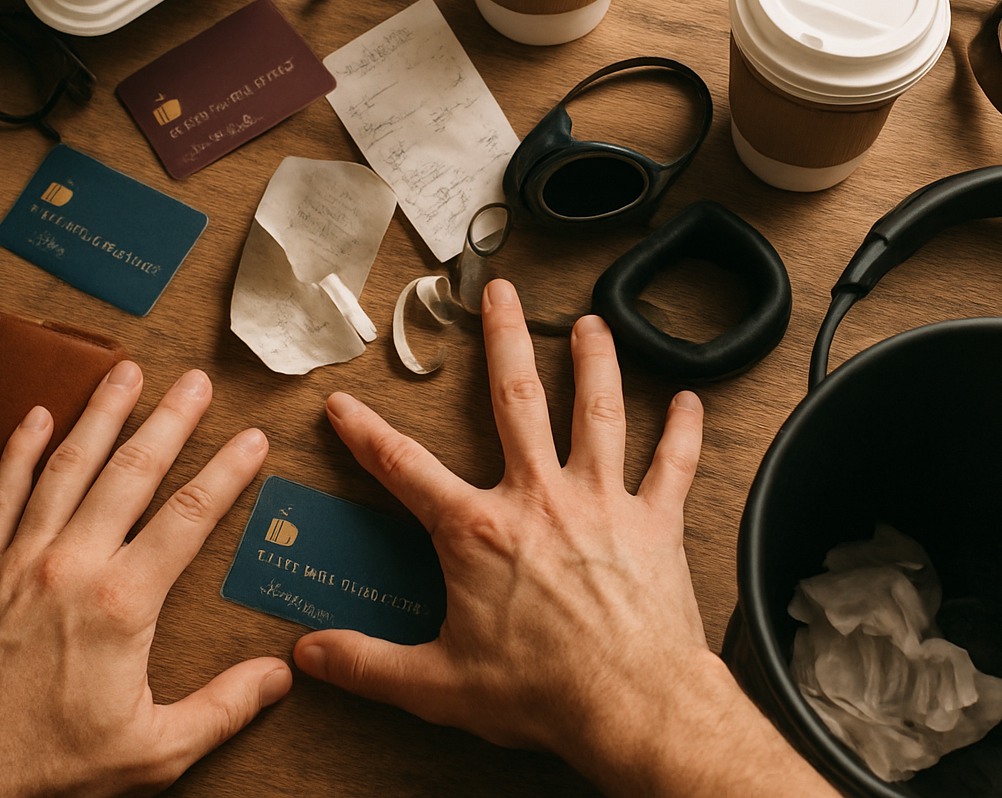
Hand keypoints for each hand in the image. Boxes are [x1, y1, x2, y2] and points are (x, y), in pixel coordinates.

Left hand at [0, 362, 290, 797]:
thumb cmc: (48, 770)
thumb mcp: (155, 751)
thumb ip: (224, 708)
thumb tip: (280, 674)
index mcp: (121, 604)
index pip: (189, 516)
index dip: (227, 472)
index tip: (252, 439)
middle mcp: (70, 568)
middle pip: (130, 473)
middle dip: (169, 421)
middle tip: (195, 382)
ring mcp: (18, 563)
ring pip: (65, 469)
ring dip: (99, 416)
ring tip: (124, 373)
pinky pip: (0, 496)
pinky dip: (17, 452)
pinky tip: (36, 416)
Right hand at [294, 280, 833, 795]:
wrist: (632, 706)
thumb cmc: (545, 692)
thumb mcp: (438, 683)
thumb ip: (368, 663)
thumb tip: (310, 654)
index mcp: (480, 532)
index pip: (404, 469)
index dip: (365, 434)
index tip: (342, 404)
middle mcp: (541, 499)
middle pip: (517, 401)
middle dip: (505, 341)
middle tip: (501, 294)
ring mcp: (603, 503)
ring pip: (599, 412)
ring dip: (595, 363)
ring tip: (592, 325)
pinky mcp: (655, 524)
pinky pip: (674, 465)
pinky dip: (685, 432)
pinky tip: (691, 401)